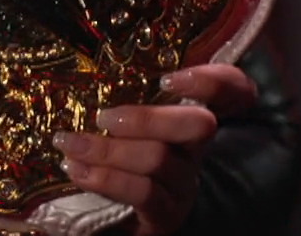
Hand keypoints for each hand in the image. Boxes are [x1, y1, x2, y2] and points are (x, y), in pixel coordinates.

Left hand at [52, 64, 257, 234]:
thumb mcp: (122, 128)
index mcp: (189, 120)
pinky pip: (142, 192)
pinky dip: (105, 178)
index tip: (168, 79)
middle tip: (102, 118)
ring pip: (159, 157)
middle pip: (198, 124)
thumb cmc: (116, 164)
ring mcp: (185, 184)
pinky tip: (77, 169)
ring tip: (69, 144)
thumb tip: (85, 79)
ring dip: (107, 149)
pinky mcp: (167, 215)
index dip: (213, 80)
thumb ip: (122, 104)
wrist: (113, 223)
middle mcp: (196, 152)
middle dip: (147, 118)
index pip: (231, 89)